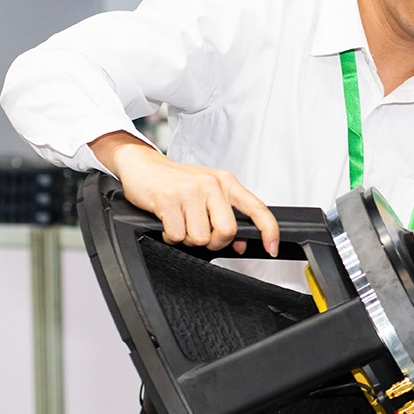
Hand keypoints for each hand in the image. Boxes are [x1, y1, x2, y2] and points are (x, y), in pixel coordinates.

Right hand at [92, 132, 278, 254]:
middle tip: (201, 234)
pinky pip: (177, 236)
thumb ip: (226, 216)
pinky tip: (168, 222)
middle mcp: (212, 184)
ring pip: (200, 238)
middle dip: (214, 242)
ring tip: (180, 222)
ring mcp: (190, 191)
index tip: (271, 248)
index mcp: (226, 182)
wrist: (143, 165)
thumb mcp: (207, 193)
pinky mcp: (169, 199)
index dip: (269, 231)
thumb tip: (242, 243)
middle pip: (227, 231)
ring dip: (188, 238)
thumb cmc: (176, 182)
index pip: (257, 208)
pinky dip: (171, 236)